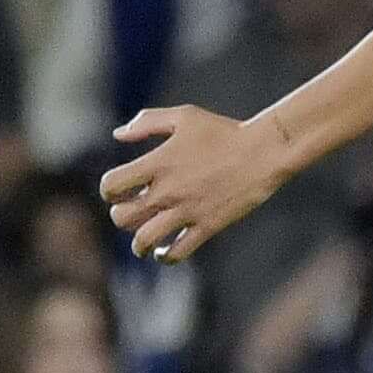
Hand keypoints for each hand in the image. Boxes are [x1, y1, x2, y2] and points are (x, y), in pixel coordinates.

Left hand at [102, 103, 299, 263]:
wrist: (263, 152)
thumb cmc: (223, 131)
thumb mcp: (184, 116)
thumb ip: (147, 122)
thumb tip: (118, 135)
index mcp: (158, 163)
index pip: (113, 185)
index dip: (109, 189)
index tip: (118, 190)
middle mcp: (167, 190)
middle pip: (123, 217)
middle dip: (119, 216)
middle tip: (129, 212)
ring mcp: (186, 211)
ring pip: (144, 240)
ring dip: (138, 243)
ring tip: (143, 241)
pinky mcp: (206, 227)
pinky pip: (177, 253)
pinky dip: (165, 256)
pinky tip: (164, 251)